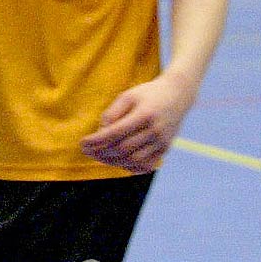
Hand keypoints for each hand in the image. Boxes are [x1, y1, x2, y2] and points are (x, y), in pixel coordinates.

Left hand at [80, 72, 196, 172]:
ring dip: (113, 161)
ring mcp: (162, 142)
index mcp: (145, 114)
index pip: (115, 133)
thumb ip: (112, 113)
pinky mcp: (165, 149)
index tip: (82, 143)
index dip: (96, 141)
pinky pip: (146, 165)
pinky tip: (117, 161)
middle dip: (101, 152)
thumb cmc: (147, 94)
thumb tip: (100, 133)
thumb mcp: (127, 96)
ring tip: (99, 156)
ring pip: (133, 160)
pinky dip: (129, 167)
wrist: (178, 94)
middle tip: (87, 151)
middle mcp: (156, 130)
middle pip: (123, 149)